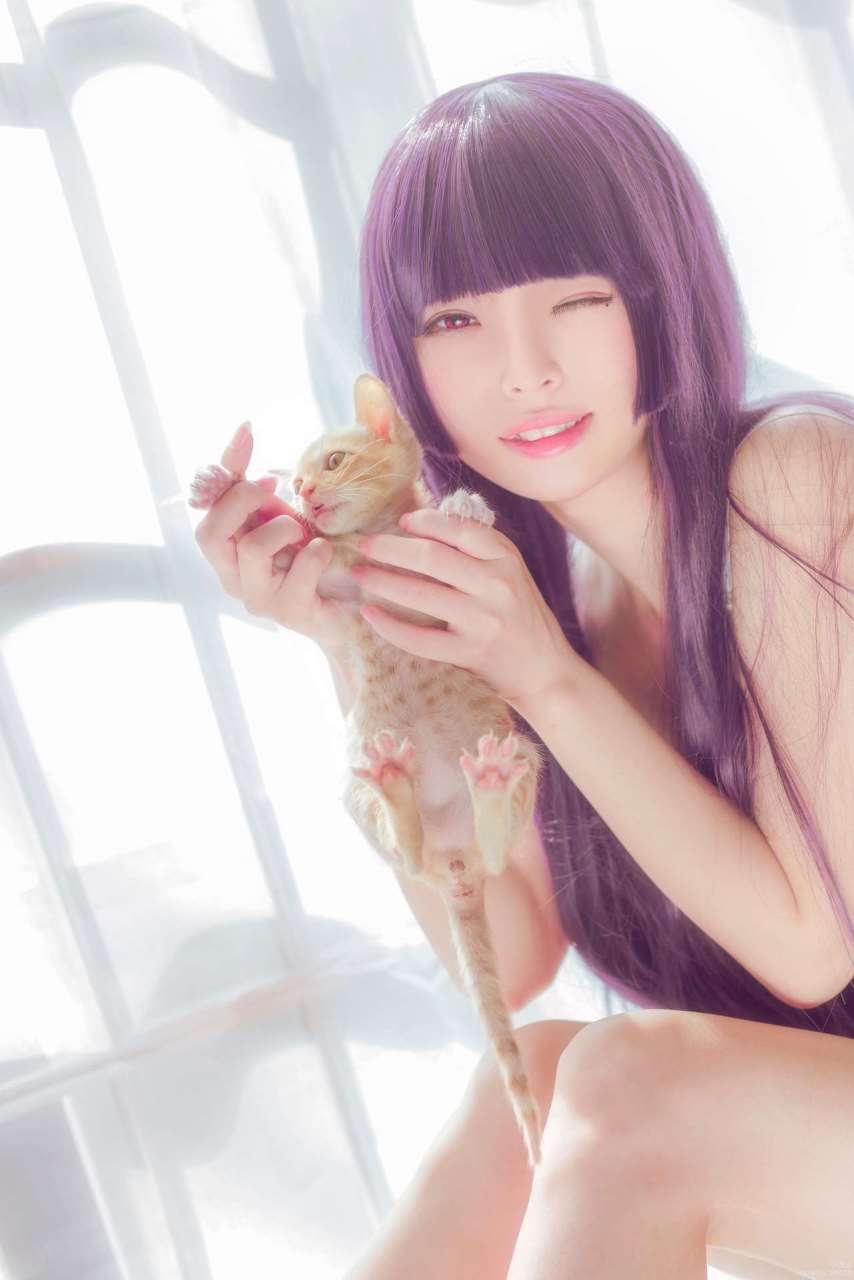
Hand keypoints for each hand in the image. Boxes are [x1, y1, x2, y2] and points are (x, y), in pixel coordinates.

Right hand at [191, 426, 350, 651]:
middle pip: (209, 534)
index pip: (204, 509)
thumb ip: (255, 481)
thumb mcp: (280, 512)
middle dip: (243, 501)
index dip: (227, 475)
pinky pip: (299, 570)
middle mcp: (233, 577)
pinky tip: (324, 552)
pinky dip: (316, 552)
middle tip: (273, 491)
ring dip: (285, 527)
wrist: (351, 604)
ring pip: (252, 549)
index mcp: (225, 551)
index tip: (257, 451)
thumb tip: (243, 429)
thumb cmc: (309, 555)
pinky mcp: (290, 612)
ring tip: (304, 532)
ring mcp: (258, 599)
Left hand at [350, 506, 581, 706]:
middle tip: (363, 544)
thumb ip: (476, 548)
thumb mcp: (509, 572)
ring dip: (381, 581)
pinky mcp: (469, 653)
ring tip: (359, 574)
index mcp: (506, 559)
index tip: (400, 521)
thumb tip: (422, 523)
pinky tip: (369, 615)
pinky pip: (418, 638)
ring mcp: (482, 621)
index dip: (424, 521)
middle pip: (430, 557)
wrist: (544, 670)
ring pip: (419, 594)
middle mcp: (496, 586)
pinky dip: (389, 626)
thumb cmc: (519, 615)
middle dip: (388, 548)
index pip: (458, 528)